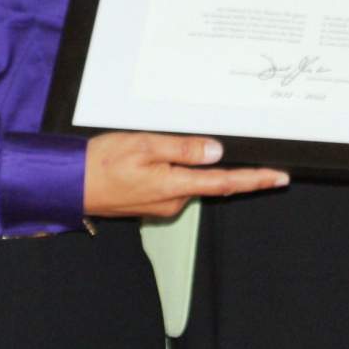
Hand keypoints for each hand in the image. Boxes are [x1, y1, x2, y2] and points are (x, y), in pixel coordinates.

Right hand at [83, 131, 287, 219]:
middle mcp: (173, 201)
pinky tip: (154, 158)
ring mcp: (161, 205)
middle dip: (216, 165)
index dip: (256, 180)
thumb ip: (182, 149)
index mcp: (175, 186)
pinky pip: (172, 184)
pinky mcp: (150, 203)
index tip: (280, 177)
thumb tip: (216, 152)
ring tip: (162, 145)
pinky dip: (172, 170)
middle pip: (208, 180)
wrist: (68, 184)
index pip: (226, 182)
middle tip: (214, 143)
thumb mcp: (143, 144)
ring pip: (188, 180)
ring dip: (186, 165)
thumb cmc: (101, 162)